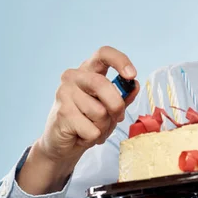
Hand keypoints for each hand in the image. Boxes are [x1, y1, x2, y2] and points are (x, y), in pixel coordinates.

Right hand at [18, 46, 139, 194]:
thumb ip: (123, 96)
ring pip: (100, 112)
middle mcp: (73, 77)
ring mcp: (64, 94)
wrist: (62, 143)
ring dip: (104, 126)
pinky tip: (82, 135)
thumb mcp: (109, 107)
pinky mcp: (62, 113)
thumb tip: (135, 85)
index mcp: (88, 71)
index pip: (103, 54)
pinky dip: (94, 137)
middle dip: (116, 106)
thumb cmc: (87, 121)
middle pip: (103, 85)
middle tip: (117, 117)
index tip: (131, 75)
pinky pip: (92, 129)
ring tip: (92, 128)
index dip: (120, 61)